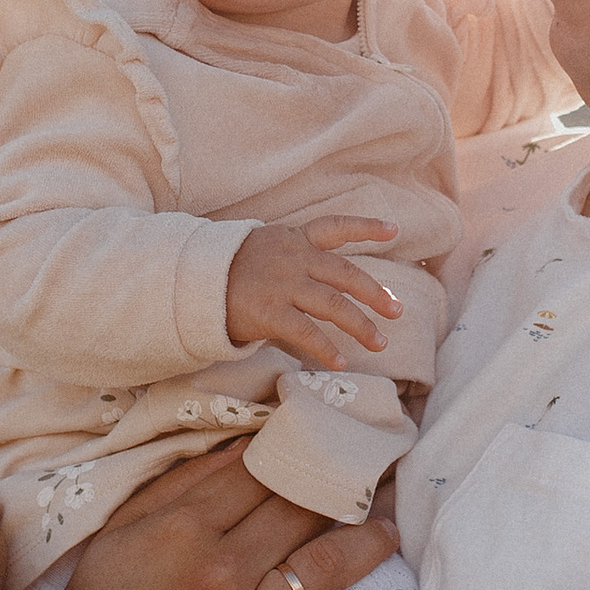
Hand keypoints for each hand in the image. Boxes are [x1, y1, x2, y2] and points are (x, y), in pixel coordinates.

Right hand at [50, 439, 410, 589]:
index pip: (260, 474)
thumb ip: (180, 487)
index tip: (330, 437)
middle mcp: (222, 573)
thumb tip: (246, 446)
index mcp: (181, 530)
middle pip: (301, 512)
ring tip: (389, 527)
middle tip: (376, 471)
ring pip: (327, 568)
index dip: (300, 451)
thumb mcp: (121, 535)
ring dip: (369, 541)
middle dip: (343, 485)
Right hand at [225, 218, 403, 371]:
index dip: (366, 227)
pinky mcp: (269, 311)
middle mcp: (294, 258)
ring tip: (379, 344)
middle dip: (375, 293)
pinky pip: (306, 332)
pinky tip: (341, 362)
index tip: (394, 230)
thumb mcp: (263, 248)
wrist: (192, 282)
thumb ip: (294, 256)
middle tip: (397, 311)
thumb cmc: (229, 269)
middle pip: (345, 274)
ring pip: (334, 305)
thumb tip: (324, 277)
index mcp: (294, 239)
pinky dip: (326, 349)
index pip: (335, 227)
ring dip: (361, 326)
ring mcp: (283, 285)